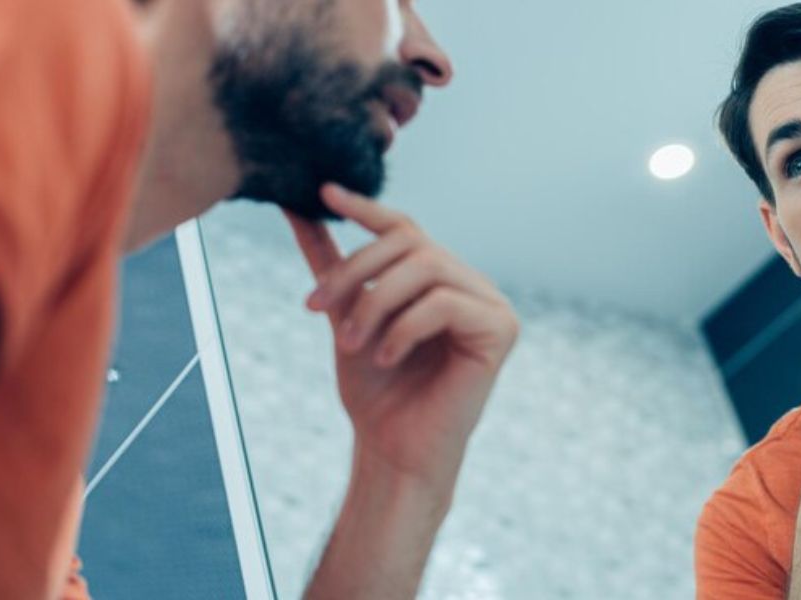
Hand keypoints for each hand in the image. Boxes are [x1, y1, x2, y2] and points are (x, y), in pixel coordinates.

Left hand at [285, 184, 518, 492]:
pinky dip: (404, 328)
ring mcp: (492, 305)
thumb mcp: (344, 316)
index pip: (406, 228)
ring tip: (349, 343)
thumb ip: (332, 265)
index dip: (367, 207)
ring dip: (374, 303)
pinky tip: (386, 358)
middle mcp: (472, 284)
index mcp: (442, 279)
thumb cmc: (375, 391)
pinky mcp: (501, 330)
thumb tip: (299, 209)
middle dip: (356, 271)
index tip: (324, 193)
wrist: (394, 450)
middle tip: (315, 307)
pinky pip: (443, 303)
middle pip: (411, 243)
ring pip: (426, 269)